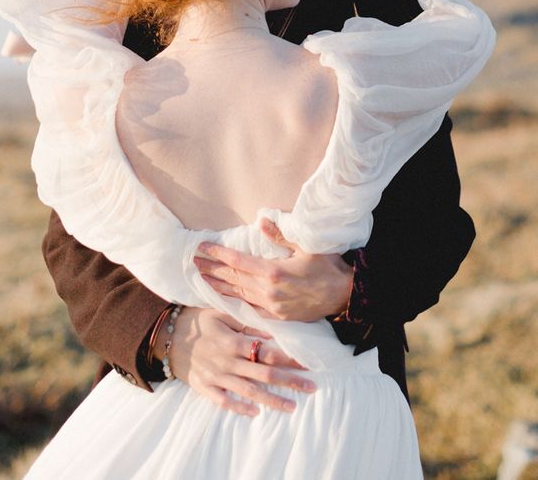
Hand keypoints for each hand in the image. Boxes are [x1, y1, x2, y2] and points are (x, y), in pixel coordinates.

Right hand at [154, 307, 315, 416]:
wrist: (166, 336)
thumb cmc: (197, 320)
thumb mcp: (220, 313)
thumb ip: (245, 322)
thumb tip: (270, 329)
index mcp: (233, 342)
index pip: (267, 351)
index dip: (289, 358)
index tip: (309, 362)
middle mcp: (227, 362)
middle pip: (264, 374)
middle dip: (289, 381)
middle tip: (312, 387)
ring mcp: (216, 377)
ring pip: (249, 392)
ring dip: (272, 400)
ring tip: (293, 407)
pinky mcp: (205, 388)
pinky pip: (223, 401)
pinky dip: (239, 408)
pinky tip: (255, 414)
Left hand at [193, 219, 352, 321]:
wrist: (344, 295)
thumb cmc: (327, 266)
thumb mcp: (306, 246)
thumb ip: (281, 235)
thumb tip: (261, 221)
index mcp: (272, 272)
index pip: (237, 262)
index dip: (217, 254)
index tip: (202, 248)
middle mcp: (268, 291)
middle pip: (232, 279)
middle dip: (211, 269)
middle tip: (193, 262)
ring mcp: (271, 306)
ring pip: (238, 295)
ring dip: (218, 286)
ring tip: (201, 279)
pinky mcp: (277, 317)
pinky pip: (250, 308)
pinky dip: (235, 300)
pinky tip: (225, 297)